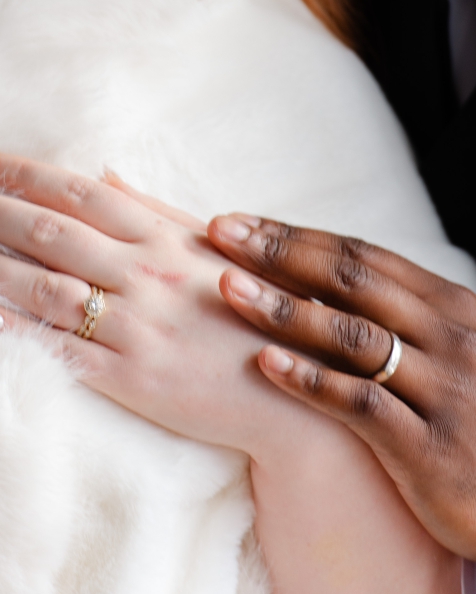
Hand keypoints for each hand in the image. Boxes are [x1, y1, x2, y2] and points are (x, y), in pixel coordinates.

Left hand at [0, 153, 318, 460]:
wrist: (296, 395)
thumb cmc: (249, 309)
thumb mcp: (206, 249)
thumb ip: (151, 209)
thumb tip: (103, 169)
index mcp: (160, 235)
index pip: (77, 190)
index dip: (22, 171)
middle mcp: (144, 272)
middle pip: (49, 230)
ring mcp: (137, 325)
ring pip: (44, 285)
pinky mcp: (133, 376)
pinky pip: (64, 348)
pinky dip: (18, 330)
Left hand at [207, 213, 475, 558]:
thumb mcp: (451, 356)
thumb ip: (398, 317)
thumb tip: (317, 277)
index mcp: (452, 310)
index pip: (362, 259)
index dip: (295, 237)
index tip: (236, 222)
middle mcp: (450, 341)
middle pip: (351, 284)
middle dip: (279, 253)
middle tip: (219, 232)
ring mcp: (444, 393)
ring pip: (353, 337)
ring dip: (285, 308)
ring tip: (227, 286)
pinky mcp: (431, 449)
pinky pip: (362, 405)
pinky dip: (312, 381)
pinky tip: (264, 363)